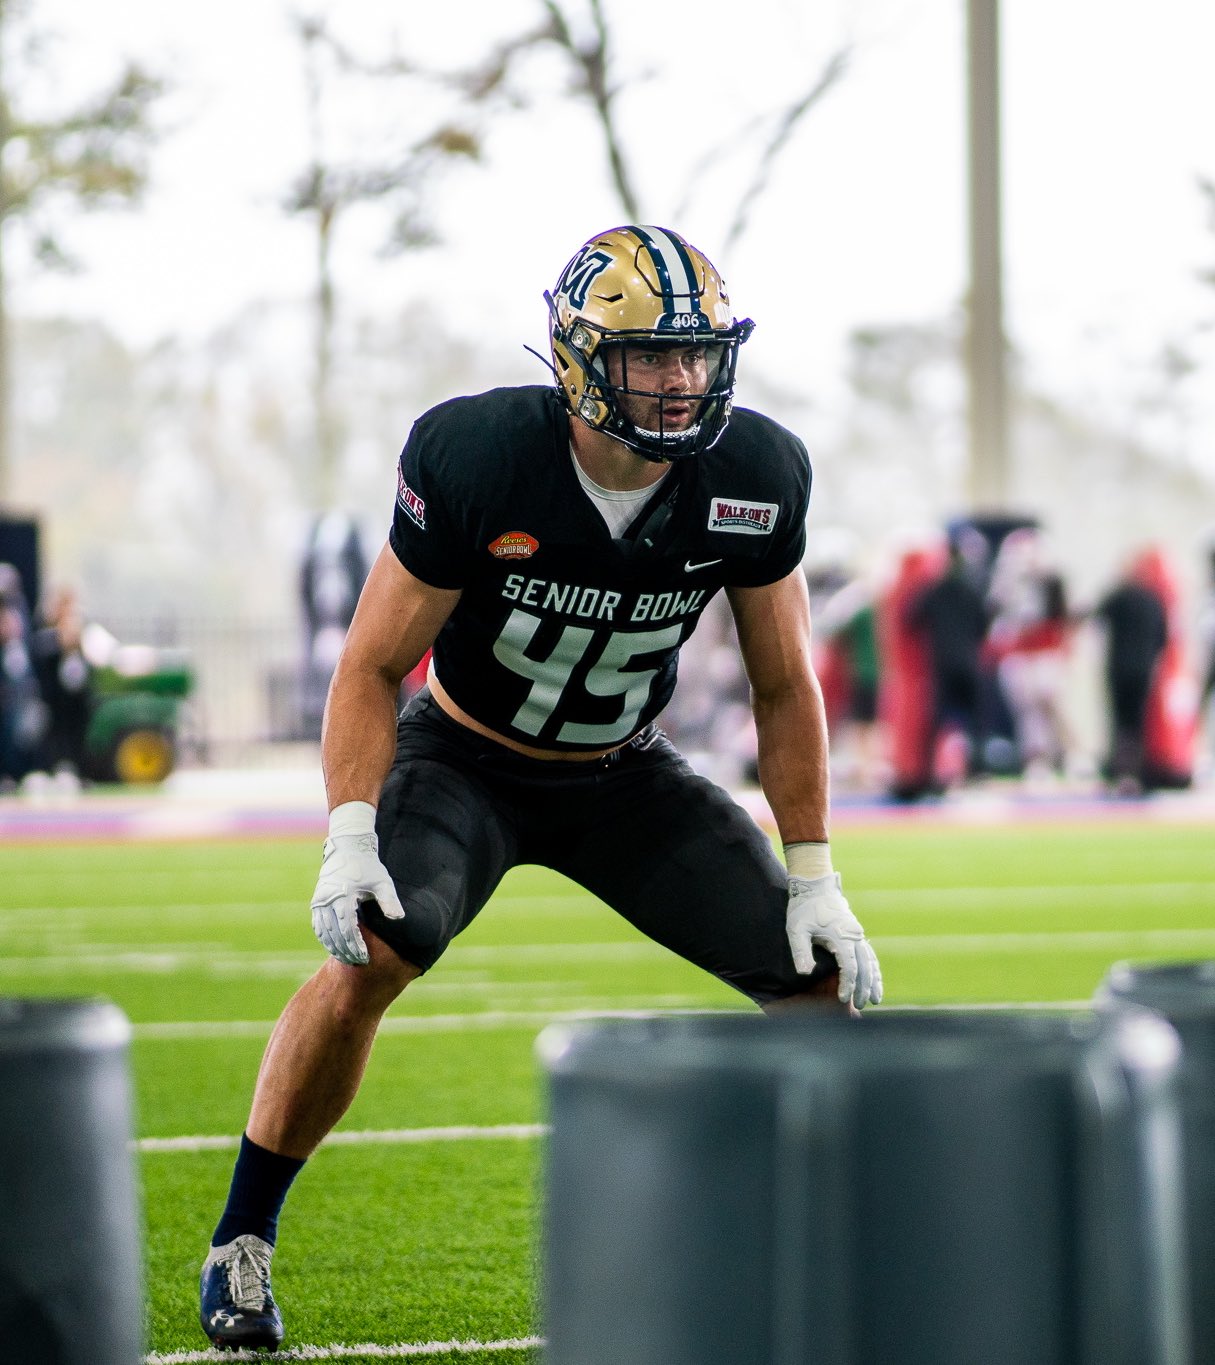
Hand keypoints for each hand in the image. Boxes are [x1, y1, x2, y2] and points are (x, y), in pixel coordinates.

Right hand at [310, 828, 404, 965]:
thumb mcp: (382, 882)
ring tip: (347, 959)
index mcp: (343, 896)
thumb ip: (389, 901)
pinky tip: (335, 947)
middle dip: (346, 950)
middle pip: (335, 934)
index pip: (348, 929)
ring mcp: (319, 901)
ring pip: (323, 932)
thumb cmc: (368, 866)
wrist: (348, 848)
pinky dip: (326, 938)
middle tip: (358, 962)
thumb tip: (399, 918)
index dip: (356, 946)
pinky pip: (318, 925)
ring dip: (334, 947)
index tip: (365, 957)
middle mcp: (327, 900)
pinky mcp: (317, 901)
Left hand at [786, 872, 882, 1008]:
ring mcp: (856, 933)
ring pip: (871, 961)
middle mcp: (853, 936)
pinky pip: (869, 953)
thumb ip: (800, 951)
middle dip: (864, 988)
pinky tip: (875, 979)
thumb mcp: (796, 928)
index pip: (849, 967)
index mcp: (840, 936)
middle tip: (863, 1006)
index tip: (844, 999)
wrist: (814, 886)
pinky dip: (874, 968)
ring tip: (877, 999)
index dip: (848, 985)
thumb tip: (804, 973)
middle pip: (864, 967)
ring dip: (874, 980)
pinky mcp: (855, 932)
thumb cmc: (803, 908)